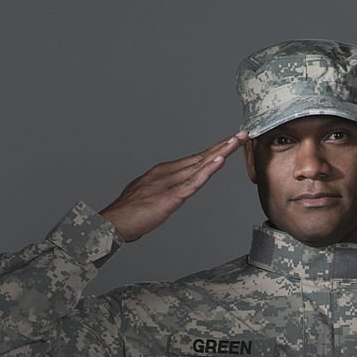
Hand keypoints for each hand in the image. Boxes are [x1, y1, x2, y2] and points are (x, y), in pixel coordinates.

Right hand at [99, 130, 248, 241]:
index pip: (194, 160)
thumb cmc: (129, 213)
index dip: (213, 151)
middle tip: (241, 134)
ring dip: (221, 152)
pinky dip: (208, 171)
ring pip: (201, 164)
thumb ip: (163, 190)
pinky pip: (194, 182)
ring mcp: (170, 182)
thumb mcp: (149, 196)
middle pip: (201, 157)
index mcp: (163, 172)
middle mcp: (168, 172)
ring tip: (237, 141)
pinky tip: (219, 161)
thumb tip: (174, 191)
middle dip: (222, 145)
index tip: (229, 143)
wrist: (115, 222)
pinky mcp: (171, 196)